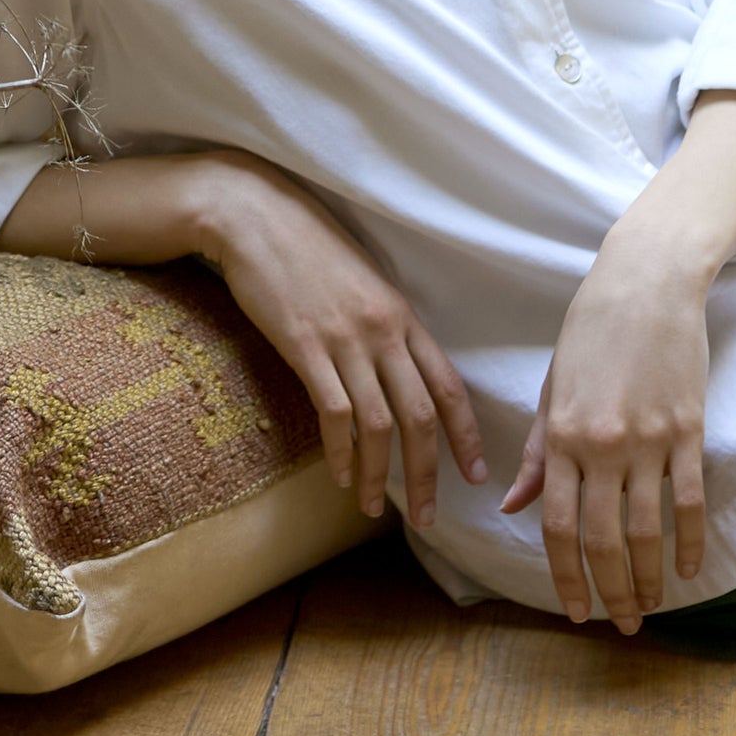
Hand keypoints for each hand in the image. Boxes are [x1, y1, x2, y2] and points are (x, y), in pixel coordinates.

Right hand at [197, 151, 488, 527]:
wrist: (257, 217)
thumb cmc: (307, 248)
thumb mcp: (362, 283)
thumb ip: (384, 327)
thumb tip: (398, 373)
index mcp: (403, 315)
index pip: (449, 384)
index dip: (467, 435)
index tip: (477, 474)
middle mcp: (384, 330)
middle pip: (422, 414)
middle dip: (430, 473)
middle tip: (429, 518)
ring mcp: (345, 338)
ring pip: (381, 423)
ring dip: (382, 475)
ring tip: (377, 508)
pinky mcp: (305, 346)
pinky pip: (334, 413)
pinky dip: (342, 453)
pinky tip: (341, 477)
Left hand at [497, 239, 708, 632]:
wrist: (646, 281)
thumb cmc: (591, 330)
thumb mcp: (553, 386)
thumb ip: (536, 451)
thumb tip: (513, 506)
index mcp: (562, 434)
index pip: (557, 525)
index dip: (566, 576)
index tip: (575, 610)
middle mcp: (602, 444)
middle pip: (602, 538)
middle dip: (610, 591)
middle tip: (620, 625)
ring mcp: (648, 439)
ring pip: (648, 529)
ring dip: (649, 578)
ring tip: (651, 607)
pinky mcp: (688, 429)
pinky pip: (690, 499)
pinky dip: (689, 542)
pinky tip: (687, 570)